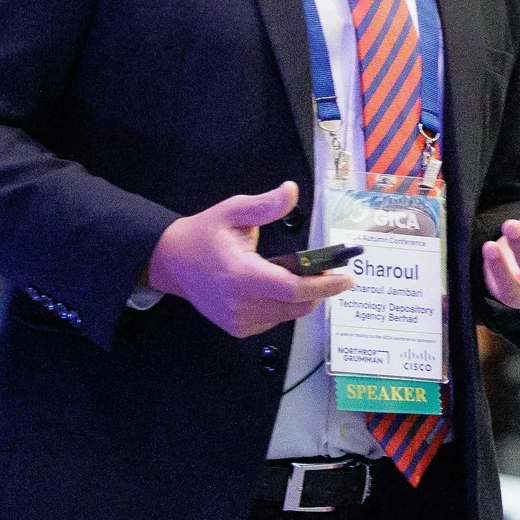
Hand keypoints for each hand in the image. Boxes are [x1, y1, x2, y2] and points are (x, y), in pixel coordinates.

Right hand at [147, 181, 350, 337]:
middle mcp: (240, 304)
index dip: (324, 286)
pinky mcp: (237, 328)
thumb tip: (291, 191)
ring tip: (303, 273)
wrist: (172, 262)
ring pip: (288, 314)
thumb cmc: (204, 234)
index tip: (347, 279)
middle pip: (296, 305)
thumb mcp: (233, 211)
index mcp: (241, 275)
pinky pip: (274, 320)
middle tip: (328, 269)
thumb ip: (265, 205)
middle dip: (319, 289)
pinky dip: (285, 305)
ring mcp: (238, 320)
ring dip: (303, 297)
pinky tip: (279, 286)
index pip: (292, 289)